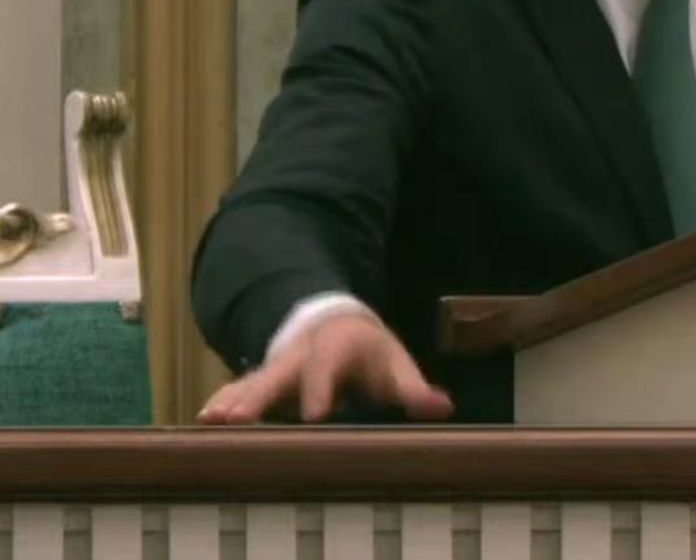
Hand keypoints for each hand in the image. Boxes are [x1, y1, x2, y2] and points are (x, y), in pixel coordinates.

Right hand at [197, 312, 454, 423]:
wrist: (336, 322)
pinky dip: (221, 402)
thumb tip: (443, 407)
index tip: (317, 415)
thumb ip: (413, 389)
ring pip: (253, 380)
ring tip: (211, 422)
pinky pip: (237, 388)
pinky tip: (202, 424)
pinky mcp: (261, 379)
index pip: (330, 366)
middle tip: (240, 421)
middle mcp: (303, 353)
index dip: (323, 388)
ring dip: (233, 401)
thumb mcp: (394, 364)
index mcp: (339, 346)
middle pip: (281, 372)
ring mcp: (278, 365)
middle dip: (261, 396)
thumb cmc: (370, 353)